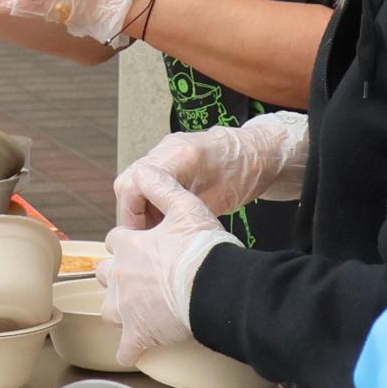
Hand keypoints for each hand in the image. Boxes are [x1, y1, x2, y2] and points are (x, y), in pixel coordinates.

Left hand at [101, 195, 223, 359]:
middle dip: (119, 276)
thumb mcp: (185, 206)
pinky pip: (125, 349)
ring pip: (109, 310)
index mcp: (128, 246)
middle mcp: (118, 277)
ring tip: (142, 310)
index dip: (130, 243)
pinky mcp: (138, 335)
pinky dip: (131, 348)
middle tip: (144, 278)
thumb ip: (161, 187)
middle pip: (105, 275)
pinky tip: (139, 347)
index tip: (146, 247)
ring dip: (122, 309)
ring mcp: (125, 309)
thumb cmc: (203, 248)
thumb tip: (142, 171)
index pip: (115, 241)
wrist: (216, 286)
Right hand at [110, 115, 309, 230]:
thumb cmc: (245, 173)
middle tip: (147, 238)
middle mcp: (166, 148)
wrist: (259, 153)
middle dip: (133, 214)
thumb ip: (184, 214)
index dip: (131, 213)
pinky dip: (151, 202)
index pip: (133, 182)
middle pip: (128, 183)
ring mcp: (166, 150)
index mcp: (179, 155)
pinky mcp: (169, 158)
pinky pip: (148, 181)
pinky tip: (165, 220)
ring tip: (158, 232)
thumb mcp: (218, 200)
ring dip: (141, 210)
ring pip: (135, 184)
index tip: (141, 235)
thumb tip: (160, 239)